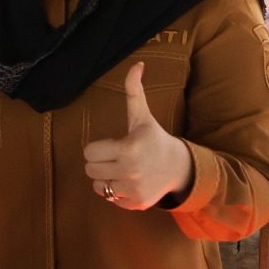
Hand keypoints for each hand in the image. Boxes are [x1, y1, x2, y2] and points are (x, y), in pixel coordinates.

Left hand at [83, 63, 192, 209]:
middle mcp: (129, 171)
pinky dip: (116, 192)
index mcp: (127, 148)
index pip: (89, 152)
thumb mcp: (142, 116)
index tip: (111, 145)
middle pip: (90, 170)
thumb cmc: (154, 139)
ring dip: (105, 178)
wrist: (180, 167)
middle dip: (100, 163)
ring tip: (121, 169)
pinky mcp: (135, 203)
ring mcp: (132, 190)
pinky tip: (129, 182)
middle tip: (115, 157)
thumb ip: (134, 91)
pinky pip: (110, 199)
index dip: (97, 148)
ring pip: (98, 186)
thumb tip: (136, 64)